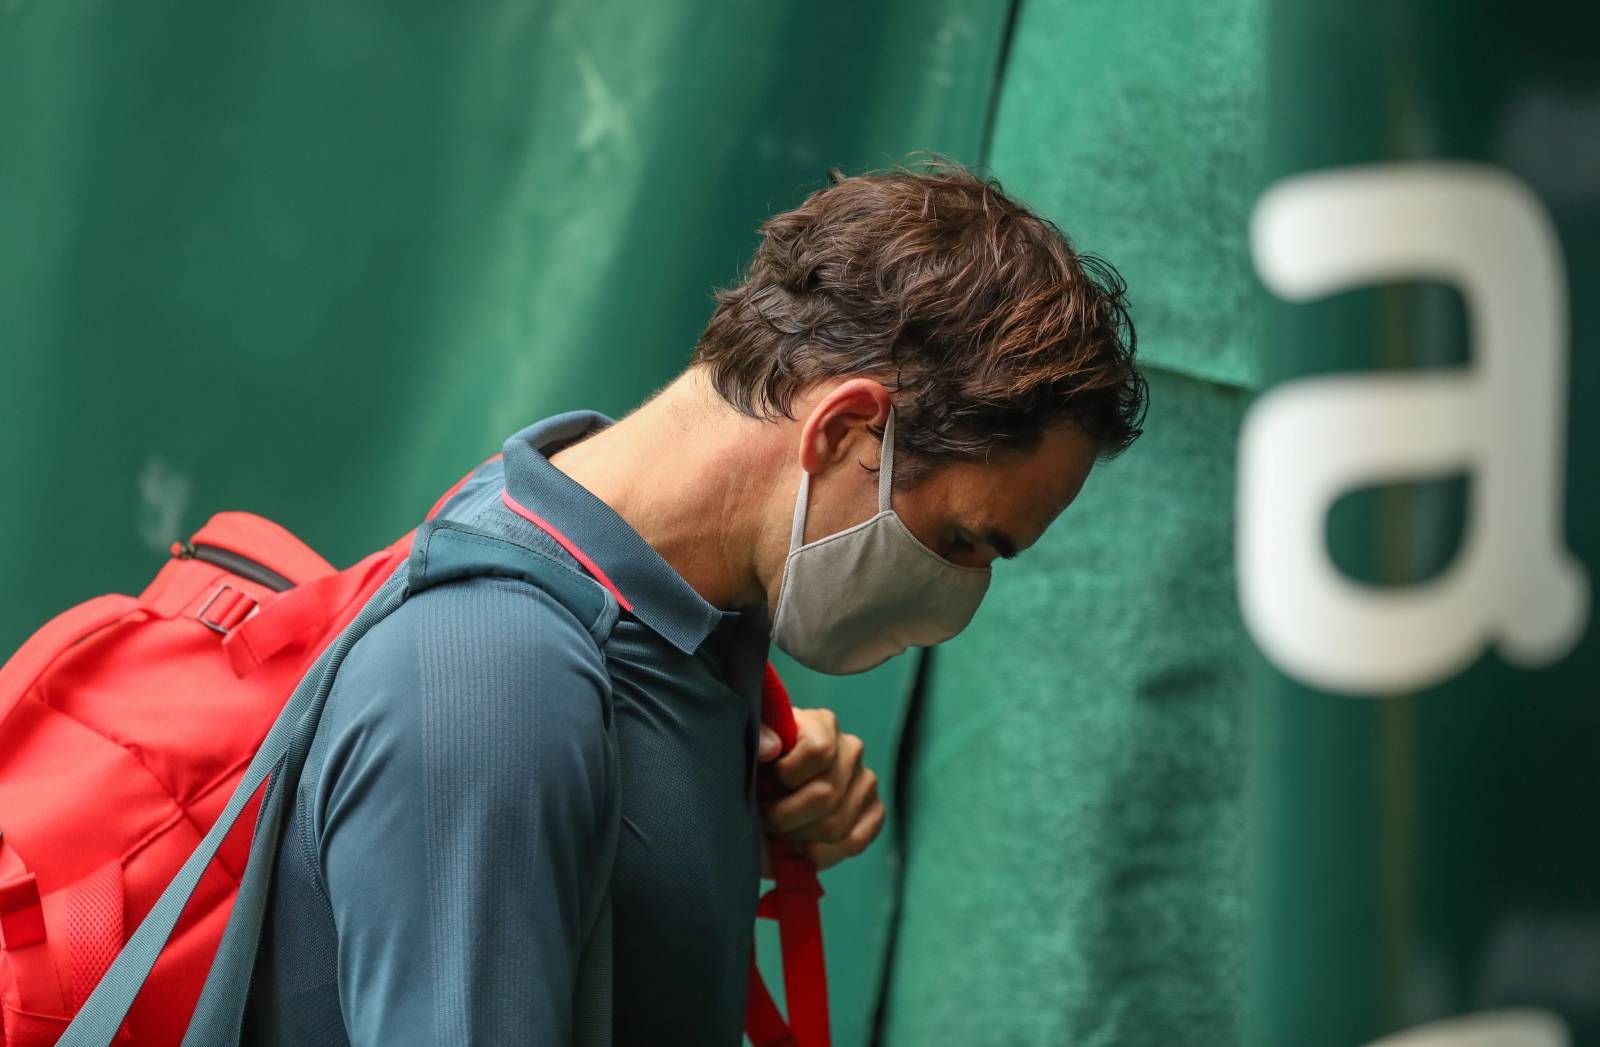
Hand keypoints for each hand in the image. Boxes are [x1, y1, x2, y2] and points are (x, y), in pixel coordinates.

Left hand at [758, 707, 884, 871]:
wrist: (765, 796)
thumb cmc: (756, 770)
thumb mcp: (747, 749)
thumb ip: (754, 738)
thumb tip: (770, 748)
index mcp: (821, 724)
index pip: (819, 751)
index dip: (787, 775)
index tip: (764, 782)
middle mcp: (851, 749)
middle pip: (826, 796)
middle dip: (785, 818)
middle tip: (764, 819)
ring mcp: (866, 781)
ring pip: (837, 825)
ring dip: (799, 838)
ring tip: (778, 832)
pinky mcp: (875, 811)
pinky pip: (855, 842)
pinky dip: (822, 854)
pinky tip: (801, 846)